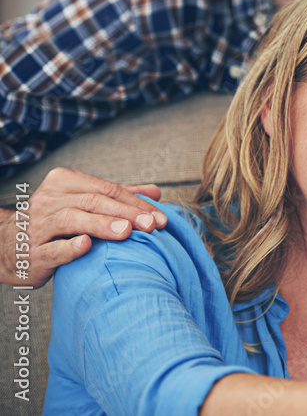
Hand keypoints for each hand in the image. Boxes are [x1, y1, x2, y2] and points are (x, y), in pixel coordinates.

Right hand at [1, 167, 166, 286]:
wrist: (8, 247)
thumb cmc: (55, 223)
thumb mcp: (84, 203)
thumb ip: (118, 196)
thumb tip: (155, 193)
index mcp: (64, 182)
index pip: (107, 189)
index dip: (135, 202)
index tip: (160, 217)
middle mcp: (49, 200)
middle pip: (94, 202)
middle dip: (127, 213)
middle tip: (152, 225)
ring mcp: (38, 226)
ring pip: (73, 220)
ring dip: (102, 225)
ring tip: (127, 231)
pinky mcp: (33, 254)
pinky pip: (52, 248)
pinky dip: (69, 246)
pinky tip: (86, 245)